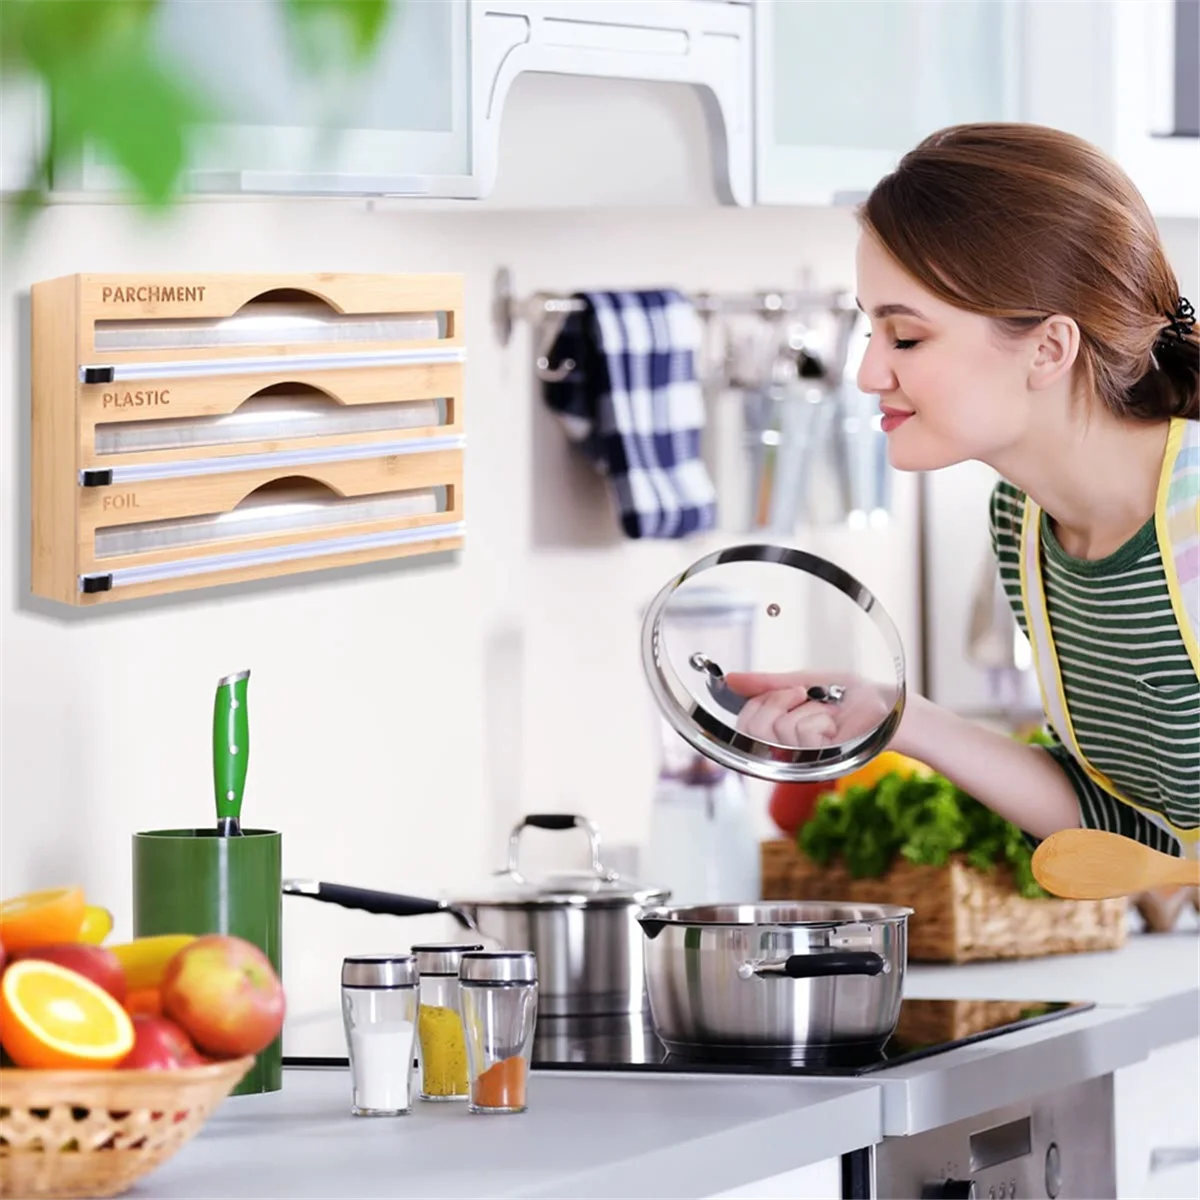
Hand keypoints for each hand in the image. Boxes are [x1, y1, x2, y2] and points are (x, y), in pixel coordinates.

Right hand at [723, 670, 892, 748]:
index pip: (743, 722)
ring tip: (826, 711)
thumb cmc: (851, 694)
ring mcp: (801, 756)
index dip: (760, 701)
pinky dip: (819, 718)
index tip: (789, 691)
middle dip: (778, 700)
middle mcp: (785, 747)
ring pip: (777, 729)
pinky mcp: (818, 761)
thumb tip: (730, 679)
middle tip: (805, 696)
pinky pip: (799, 734)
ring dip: (806, 709)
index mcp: (778, 728)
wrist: (885, 704)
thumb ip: (766, 684)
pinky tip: (834, 723)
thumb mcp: (802, 681)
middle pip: (751, 727)